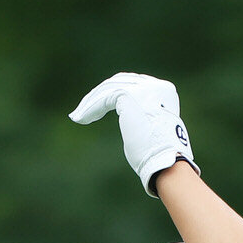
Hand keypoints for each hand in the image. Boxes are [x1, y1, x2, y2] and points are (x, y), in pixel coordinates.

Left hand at [68, 72, 197, 196]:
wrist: (166, 159)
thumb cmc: (159, 154)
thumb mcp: (153, 130)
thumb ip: (143, 118)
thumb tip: (130, 121)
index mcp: (164, 91)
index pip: (132, 84)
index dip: (112, 93)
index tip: (99, 105)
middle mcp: (154, 85)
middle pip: (118, 83)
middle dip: (98, 95)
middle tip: (83, 110)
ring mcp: (142, 89)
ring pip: (108, 90)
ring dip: (90, 103)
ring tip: (77, 117)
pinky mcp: (127, 95)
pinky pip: (103, 99)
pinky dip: (91, 109)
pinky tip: (81, 119)